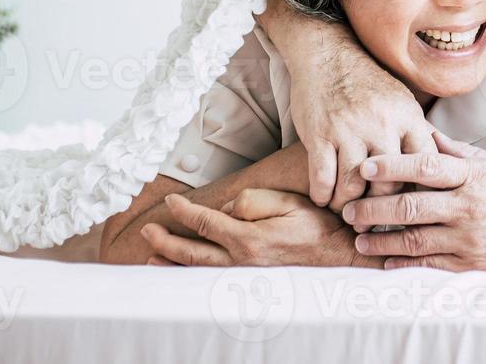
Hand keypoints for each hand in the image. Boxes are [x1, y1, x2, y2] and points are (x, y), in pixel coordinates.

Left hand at [141, 189, 372, 267]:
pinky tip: (180, 274)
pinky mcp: (248, 284)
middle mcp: (240, 262)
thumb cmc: (315, 226)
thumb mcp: (289, 202)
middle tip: (149, 231)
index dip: (184, 211)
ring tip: (152, 257)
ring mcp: (243, 277)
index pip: (205, 223)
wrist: (336, 257)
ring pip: (198, 271)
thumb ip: (255, 200)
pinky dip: (191, 277)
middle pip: (192, 252)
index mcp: (248, 239)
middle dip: (166, 241)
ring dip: (172, 264)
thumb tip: (229, 207)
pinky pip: (212, 281)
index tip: (171, 201)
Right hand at [260, 0, 439, 210]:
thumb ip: (415, 132)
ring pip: (353, 188)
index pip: (424, 166)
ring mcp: (348, 130)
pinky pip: (323, 180)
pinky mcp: (318, 135)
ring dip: (348, 205)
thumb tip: (436, 169)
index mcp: (408, 117)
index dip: (418, 191)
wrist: (327, 54)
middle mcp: (382, 124)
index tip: (410, 206)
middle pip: (389, 185)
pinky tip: (324, 197)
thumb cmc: (367, 83)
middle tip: (374, 218)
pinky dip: (323, 196)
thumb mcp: (401, 100)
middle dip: (382, 207)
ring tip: (348, 210)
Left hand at [340, 131, 485, 273]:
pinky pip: (429, 266)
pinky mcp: (472, 265)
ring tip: (358, 237)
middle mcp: (470, 208)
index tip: (365, 165)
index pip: (426, 167)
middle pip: (411, 207)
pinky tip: (385, 262)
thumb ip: (460, 153)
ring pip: (414, 241)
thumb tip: (426, 132)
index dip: (392, 165)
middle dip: (373, 208)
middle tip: (348, 208)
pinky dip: (403, 265)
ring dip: (381, 241)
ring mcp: (470, 240)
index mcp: (476, 178)